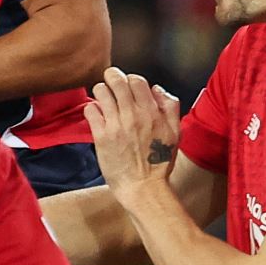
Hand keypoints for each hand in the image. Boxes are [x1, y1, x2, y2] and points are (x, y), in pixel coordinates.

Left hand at [86, 68, 179, 203]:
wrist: (143, 187)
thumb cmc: (159, 162)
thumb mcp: (175, 132)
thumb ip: (170, 107)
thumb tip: (156, 89)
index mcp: (152, 112)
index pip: (137, 80)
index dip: (130, 79)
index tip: (127, 86)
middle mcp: (133, 114)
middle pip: (117, 80)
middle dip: (112, 77)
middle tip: (110, 82)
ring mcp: (116, 124)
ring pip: (101, 91)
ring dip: (101, 92)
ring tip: (103, 100)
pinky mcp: (101, 136)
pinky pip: (90, 110)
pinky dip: (92, 109)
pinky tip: (97, 116)